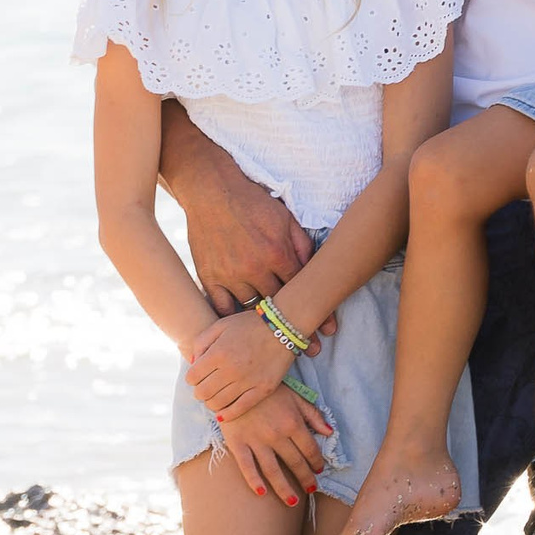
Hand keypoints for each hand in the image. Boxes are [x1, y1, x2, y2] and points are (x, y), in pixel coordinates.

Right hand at [180, 168, 314, 317]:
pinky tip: (243, 325)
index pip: (301, 290)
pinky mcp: (209, 277)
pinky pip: (222, 309)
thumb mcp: (286, 218)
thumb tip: (314, 270)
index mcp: (277, 253)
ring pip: (251, 310)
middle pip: (278, 305)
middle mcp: (254, 268)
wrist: (213, 191)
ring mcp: (230, 275)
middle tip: (306, 343)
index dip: (315, 309)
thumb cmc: (253, 203)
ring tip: (275, 330)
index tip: (325, 329)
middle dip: (292, 322)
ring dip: (263, 319)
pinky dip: (233, 318)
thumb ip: (302, 246)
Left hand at [184, 309, 302, 418]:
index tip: (197, 376)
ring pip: (218, 403)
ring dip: (211, 402)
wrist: (282, 326)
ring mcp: (247, 381)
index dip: (191, 378)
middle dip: (199, 391)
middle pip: (202, 393)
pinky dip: (227, 414)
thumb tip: (192, 363)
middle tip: (205, 387)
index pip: (192, 377)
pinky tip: (223, 413)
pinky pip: (239, 409)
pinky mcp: (262, 389)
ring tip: (214, 397)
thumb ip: (201, 342)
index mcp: (218, 352)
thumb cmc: (249, 324)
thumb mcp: (221, 325)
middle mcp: (231, 369)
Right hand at [218, 384, 333, 506]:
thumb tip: (330, 431)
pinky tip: (262, 493)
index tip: (320, 470)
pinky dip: (254, 481)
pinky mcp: (237, 443)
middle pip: (295, 462)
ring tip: (293, 502)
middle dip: (306, 478)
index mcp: (292, 422)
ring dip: (285, 489)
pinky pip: (246, 466)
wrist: (236, 381)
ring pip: (273, 470)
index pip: (309, 448)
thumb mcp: (295, 396)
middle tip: (312, 489)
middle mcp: (276, 434)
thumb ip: (313, 414)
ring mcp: (256, 440)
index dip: (317, 461)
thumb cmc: (268, 389)